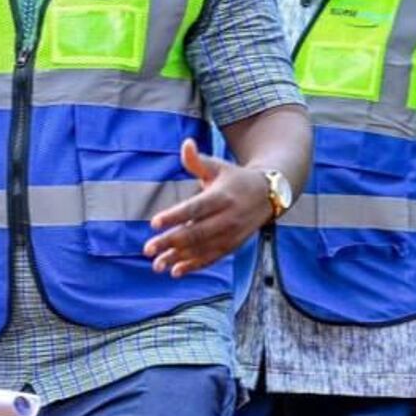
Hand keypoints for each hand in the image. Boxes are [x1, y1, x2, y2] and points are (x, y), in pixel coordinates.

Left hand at [145, 140, 273, 276]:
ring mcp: (231, 234)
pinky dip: (194, 266)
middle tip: (148, 249)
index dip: (175, 216)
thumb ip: (197, 160)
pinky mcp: (232, 245)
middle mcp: (227, 217)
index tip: (153, 223)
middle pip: (196, 232)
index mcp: (222, 196)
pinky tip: (176, 272)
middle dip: (171, 242)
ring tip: (157, 265)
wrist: (267, 196)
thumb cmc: (234, 179)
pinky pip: (211, 258)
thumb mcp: (218, 167)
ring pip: (202, 249)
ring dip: (178, 258)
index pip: (195, 208)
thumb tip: (186, 143)